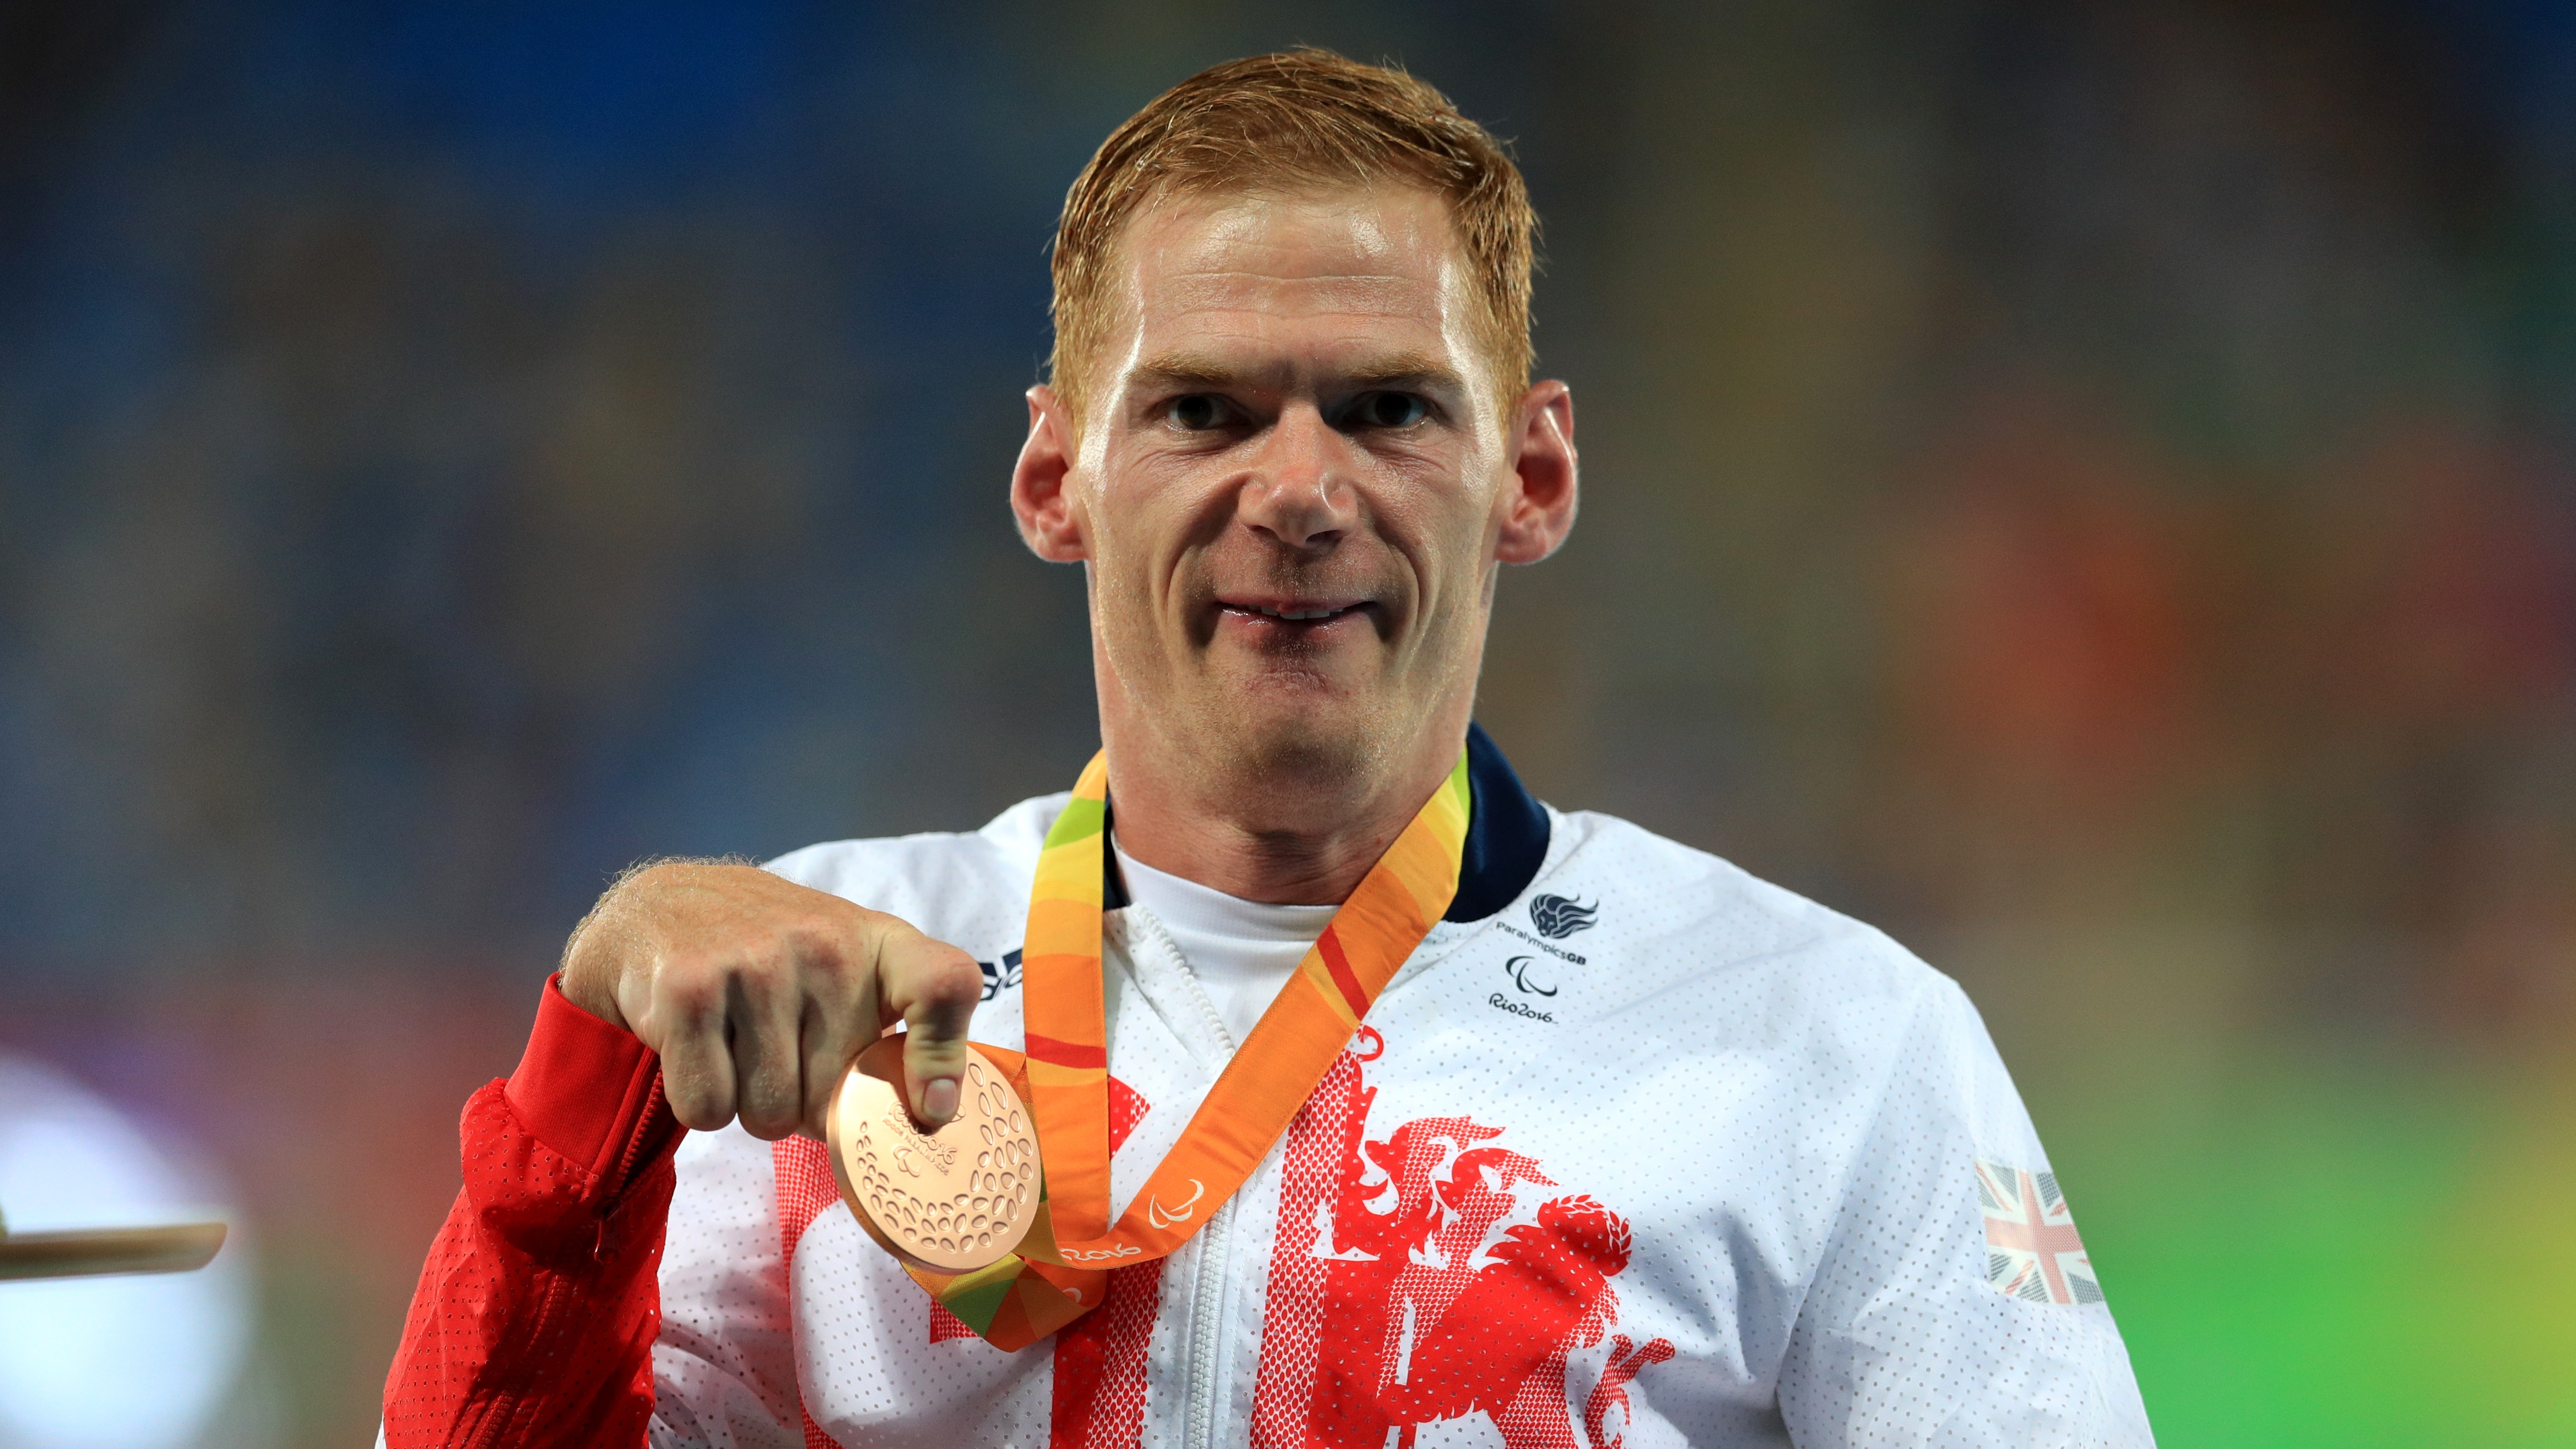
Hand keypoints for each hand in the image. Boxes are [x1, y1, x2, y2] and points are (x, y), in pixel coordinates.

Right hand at [557, 860, 983, 1139]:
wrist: (660, 911)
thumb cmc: (772, 959)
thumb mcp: (850, 971)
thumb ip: (898, 1036)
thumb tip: (931, 1118)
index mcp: (878, 942)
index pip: (945, 985)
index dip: (943, 1058)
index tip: (929, 1114)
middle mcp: (824, 944)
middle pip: (837, 1099)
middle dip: (805, 1103)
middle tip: (780, 1056)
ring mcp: (755, 963)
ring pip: (770, 1115)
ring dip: (749, 1105)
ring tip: (736, 1047)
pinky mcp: (689, 989)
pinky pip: (709, 1108)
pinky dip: (700, 1102)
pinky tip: (698, 1049)